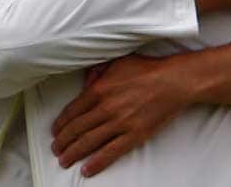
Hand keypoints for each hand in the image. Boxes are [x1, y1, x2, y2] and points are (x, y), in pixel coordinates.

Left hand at [52, 55, 187, 176]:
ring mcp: (120, 123)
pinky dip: (96, 162)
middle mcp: (106, 107)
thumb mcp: (119, 62)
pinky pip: (111, 152)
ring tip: (64, 160)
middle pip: (77, 129)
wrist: (175, 81)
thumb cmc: (149, 69)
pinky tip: (86, 169)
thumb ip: (99, 70)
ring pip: (89, 142)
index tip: (55, 131)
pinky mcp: (134, 134)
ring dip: (73, 153)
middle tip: (56, 149)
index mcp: (100, 89)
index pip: (72, 111)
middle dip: (62, 142)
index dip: (61, 124)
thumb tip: (86, 82)